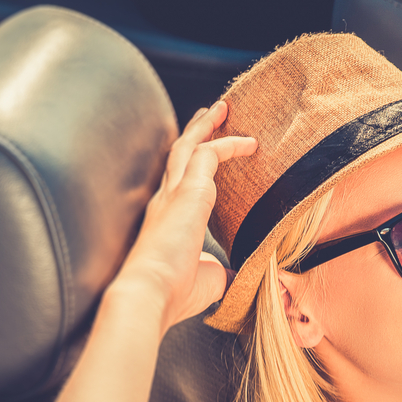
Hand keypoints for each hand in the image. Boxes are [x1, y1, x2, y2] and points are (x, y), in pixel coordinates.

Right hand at [110, 100, 255, 330]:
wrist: (151, 293)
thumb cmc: (174, 294)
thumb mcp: (206, 280)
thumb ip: (218, 270)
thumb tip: (232, 274)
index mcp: (167, 219)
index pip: (179, 181)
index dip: (194, 163)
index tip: (210, 150)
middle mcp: (165, 200)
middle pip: (180, 154)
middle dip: (196, 131)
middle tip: (212, 113)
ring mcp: (173, 193)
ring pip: (189, 146)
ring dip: (207, 125)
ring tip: (222, 108)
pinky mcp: (188, 191)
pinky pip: (209, 154)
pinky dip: (229, 144)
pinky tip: (250, 144)